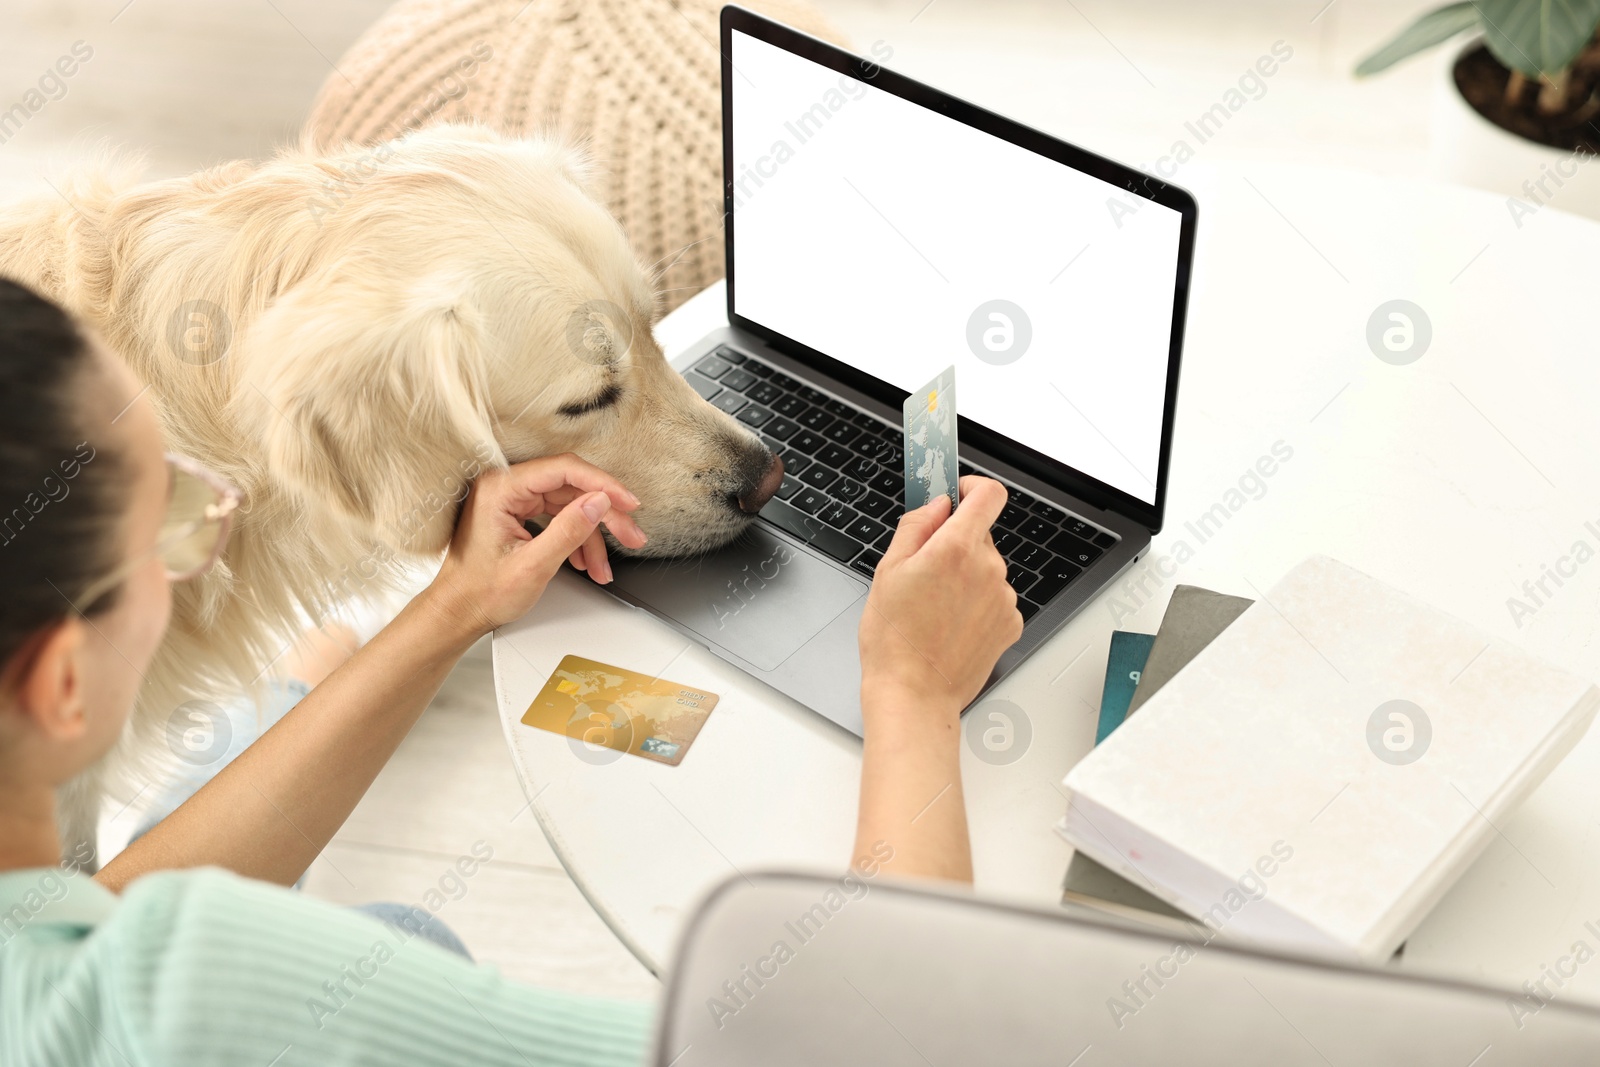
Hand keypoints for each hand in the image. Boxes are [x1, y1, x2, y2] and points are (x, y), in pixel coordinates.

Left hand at [424, 453, 647, 641]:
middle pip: (572, 488)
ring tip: (605, 566)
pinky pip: (559, 517)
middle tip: (631, 536)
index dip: (602, 484)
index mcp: (501, 489)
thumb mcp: (532, 566)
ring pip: (570, 505)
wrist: (457, 612)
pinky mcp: (518, 513)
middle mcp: (505, 487)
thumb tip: (599, 502)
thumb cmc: (479, 593)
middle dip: (604, 516)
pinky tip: (586, 562)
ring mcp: (512, 499)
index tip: (628, 502)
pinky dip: (577, 539)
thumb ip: (568, 531)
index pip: (564, 470)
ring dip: (592, 536)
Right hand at [857, 477, 1022, 724]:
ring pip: (986, 569)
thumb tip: (937, 504)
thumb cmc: (894, 641)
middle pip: (980, 535)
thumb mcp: (888, 571)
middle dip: (954, 544)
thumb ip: (916, 526)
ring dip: (965, 577)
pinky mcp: (1010, 623)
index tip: (958, 494)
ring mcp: (1003, 598)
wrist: (914, 694)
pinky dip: (976, 604)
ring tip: (934, 609)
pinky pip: (995, 598)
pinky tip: (950, 625)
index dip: (972, 488)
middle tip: (924, 572)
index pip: (988, 494)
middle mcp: (988, 569)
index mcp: (956, 549)